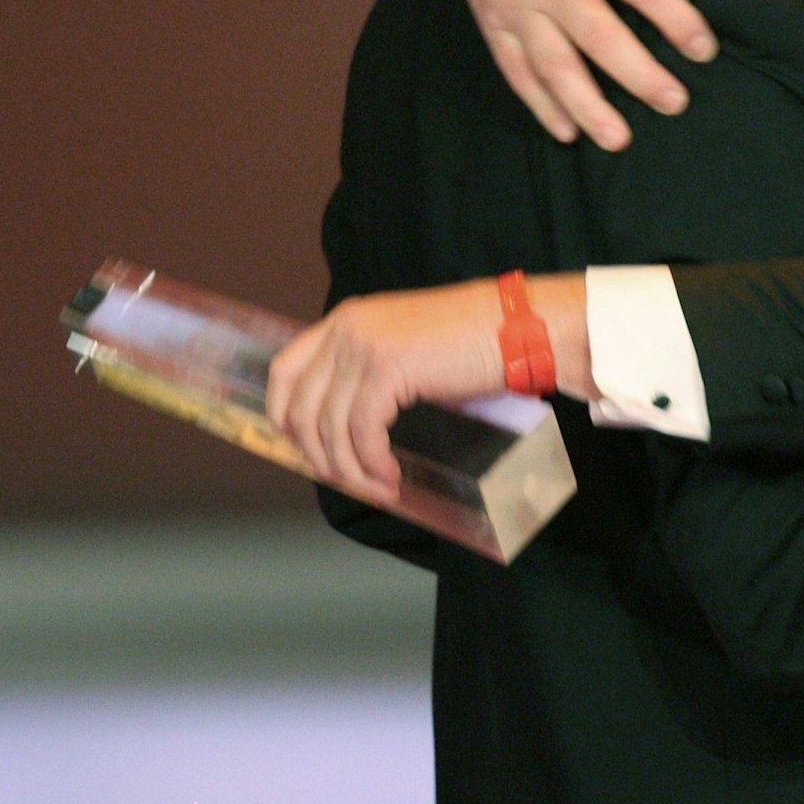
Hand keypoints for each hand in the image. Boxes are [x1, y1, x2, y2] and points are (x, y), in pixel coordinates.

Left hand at [265, 280, 507, 501]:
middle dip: (318, 454)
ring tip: (378, 485)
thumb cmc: (476, 340)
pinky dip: (372, 462)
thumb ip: (370, 369)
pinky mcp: (387, 368)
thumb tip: (344, 425)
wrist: (520, 326)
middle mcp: (347, 327)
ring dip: (350, 468)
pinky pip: (362, 432)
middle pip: (300, 406)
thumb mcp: (407, 345)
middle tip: (347, 480)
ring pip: (329, 426)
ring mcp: (364, 346)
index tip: (302, 446)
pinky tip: (391, 474)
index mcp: (348, 319)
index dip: (284, 415)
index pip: (286, 369)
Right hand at [421, 0, 734, 150]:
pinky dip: (540, 103)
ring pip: (552, 62)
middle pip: (596, 32)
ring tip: (620, 139)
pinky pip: (515, 69)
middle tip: (675, 103)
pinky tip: (567, 131)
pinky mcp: (490, 18)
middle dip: (637, 73)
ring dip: (586, 106)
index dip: (675, 18)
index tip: (704, 50)